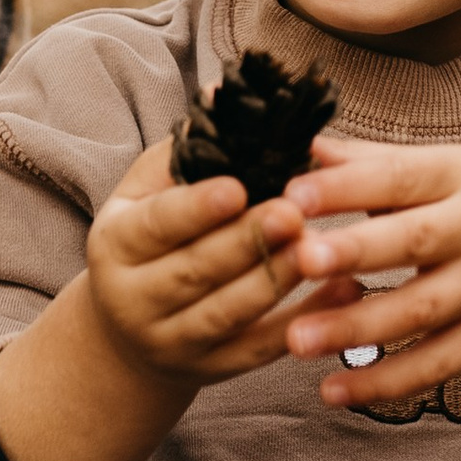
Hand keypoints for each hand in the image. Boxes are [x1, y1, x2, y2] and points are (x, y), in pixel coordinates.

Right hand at [0, 138, 334, 460]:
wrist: (127, 337)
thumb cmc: (148, 244)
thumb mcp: (144, 196)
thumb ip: (184, 151)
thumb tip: (224, 91)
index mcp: (115, 246)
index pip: (155, 225)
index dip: (196, 209)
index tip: (238, 187)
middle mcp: (135, 299)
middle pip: (196, 270)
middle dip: (248, 242)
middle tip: (293, 212)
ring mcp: (173, 341)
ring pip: (230, 313)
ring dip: (278, 279)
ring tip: (320, 246)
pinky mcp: (214, 369)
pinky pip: (263, 349)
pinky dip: (305, 320)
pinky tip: (345, 289)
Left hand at [281, 146, 460, 409]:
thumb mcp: (438, 170)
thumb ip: (373, 163)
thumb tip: (310, 148)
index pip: (401, 176)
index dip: (348, 186)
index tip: (293, 195)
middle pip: (417, 240)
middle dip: (357, 250)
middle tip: (300, 259)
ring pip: (422, 311)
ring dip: (357, 327)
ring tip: (297, 339)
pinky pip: (435, 365)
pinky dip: (384, 383)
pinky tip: (331, 392)